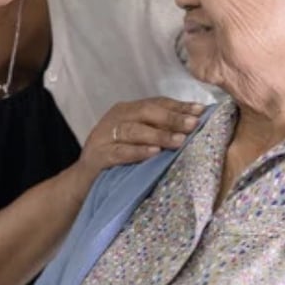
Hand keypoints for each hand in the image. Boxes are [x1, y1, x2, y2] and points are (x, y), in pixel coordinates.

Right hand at [75, 97, 204, 185]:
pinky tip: (154, 153)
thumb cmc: (117, 159)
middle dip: (172, 118)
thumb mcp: (137, 140)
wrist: (83, 181)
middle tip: (193, 125)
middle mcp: (114, 118)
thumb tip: (192, 125)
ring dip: (158, 134)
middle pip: (146, 113)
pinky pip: (120, 152)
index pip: (155, 103)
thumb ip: (157, 130)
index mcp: (126, 110)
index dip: (178, 106)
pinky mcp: (98, 156)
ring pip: (134, 130)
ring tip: (179, 140)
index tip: (201, 111)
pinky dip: (137, 152)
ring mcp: (104, 136)